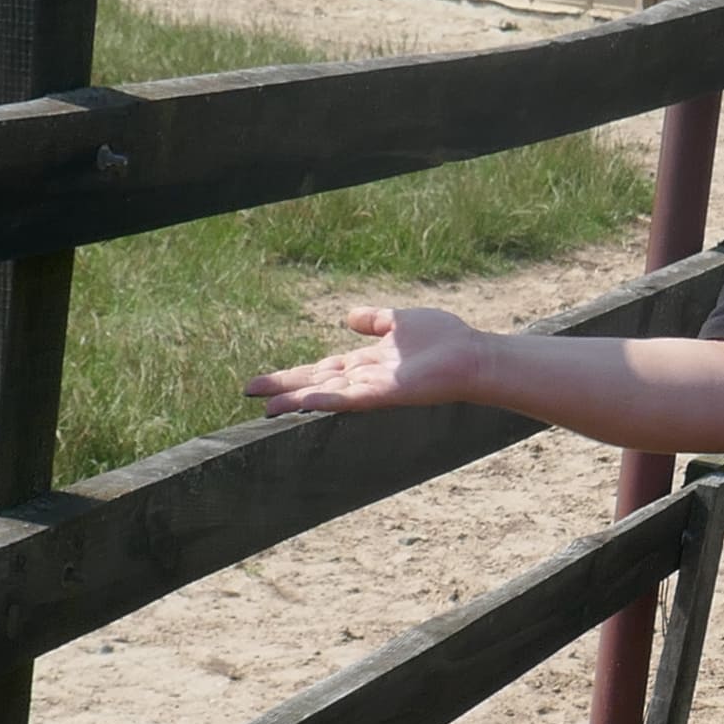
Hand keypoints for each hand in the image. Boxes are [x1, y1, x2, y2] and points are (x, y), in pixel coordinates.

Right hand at [249, 303, 475, 416]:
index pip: (322, 370)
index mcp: (366, 362)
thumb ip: (373, 320)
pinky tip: (305, 401)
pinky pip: (352, 397)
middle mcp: (365, 378)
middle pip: (316, 382)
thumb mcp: (400, 320)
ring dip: (296, 399)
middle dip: (283, 388)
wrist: (472, 356)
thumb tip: (346, 317)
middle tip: (250, 394)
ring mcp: (374, 388)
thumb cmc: (445, 340)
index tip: (265, 383)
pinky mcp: (386, 394)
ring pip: (326, 394)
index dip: (293, 375)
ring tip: (267, 406)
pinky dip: (328, 399)